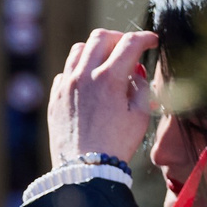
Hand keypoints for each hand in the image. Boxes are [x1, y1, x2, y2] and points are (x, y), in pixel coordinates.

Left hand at [46, 28, 158, 164]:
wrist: (85, 169)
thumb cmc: (117, 144)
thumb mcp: (140, 114)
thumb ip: (140, 85)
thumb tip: (134, 70)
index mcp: (108, 79)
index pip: (129, 43)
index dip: (145, 38)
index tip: (152, 41)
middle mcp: (83, 77)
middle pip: (100, 37)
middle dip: (119, 38)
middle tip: (129, 48)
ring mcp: (66, 86)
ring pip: (78, 50)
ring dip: (96, 50)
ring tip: (107, 62)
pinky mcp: (54, 98)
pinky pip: (65, 72)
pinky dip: (79, 70)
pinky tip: (90, 83)